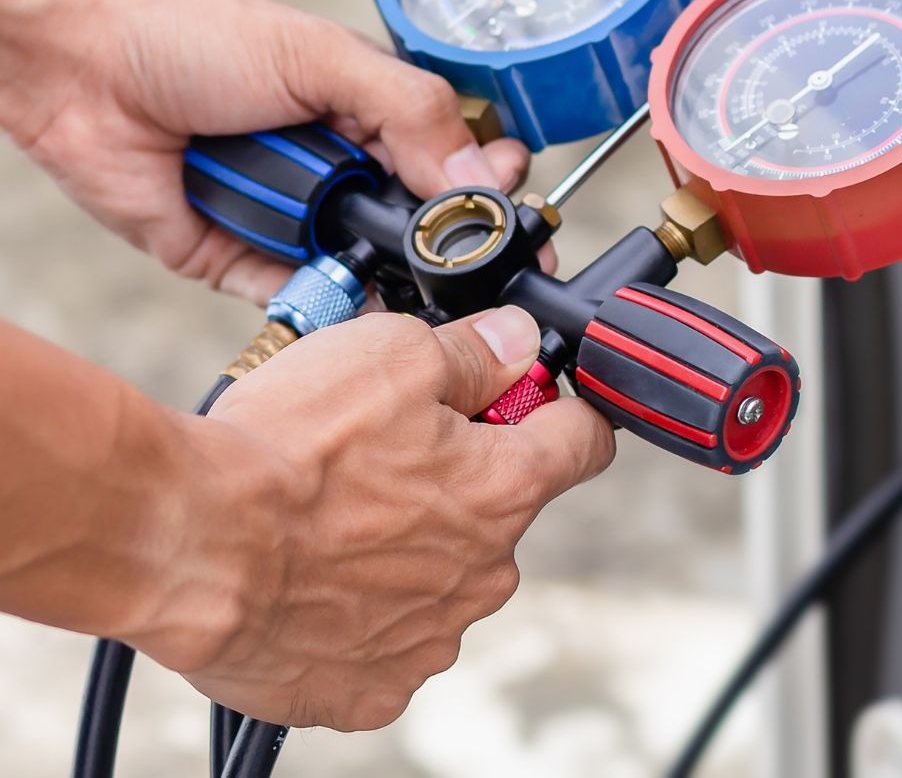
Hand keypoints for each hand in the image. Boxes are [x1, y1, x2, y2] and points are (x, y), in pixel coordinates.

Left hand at [0, 0, 528, 303]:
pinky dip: (330, 306)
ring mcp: (299, 220)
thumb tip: (484, 173)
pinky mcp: (246, 263)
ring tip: (422, 286)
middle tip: (480, 264)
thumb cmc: (191, 37)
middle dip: (453, 248)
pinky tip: (359, 306)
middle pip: (425, 227)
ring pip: (372, 270)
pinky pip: (305, 299)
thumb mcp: (321, 56)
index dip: (493, 190)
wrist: (79, 69)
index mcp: (375, 113)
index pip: (460, 160)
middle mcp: (344, 171)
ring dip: (394, 280)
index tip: (519, 216)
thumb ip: (410, 111)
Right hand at [128, 307, 614, 731]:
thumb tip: (519, 341)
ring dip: (401, 551)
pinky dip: (353, 617)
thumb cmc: (286, 450)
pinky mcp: (371, 691)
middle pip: (498, 512)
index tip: (527, 399)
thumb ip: (474, 351)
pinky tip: (307, 583)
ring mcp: (431, 639)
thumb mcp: (393, 353)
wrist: (187, 544)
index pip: (583, 442)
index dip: (557, 410)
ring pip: (438, 580)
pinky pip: (382, 646)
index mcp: (506, 488)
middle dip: (454, 481)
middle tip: (377, 457)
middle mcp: (486, 572)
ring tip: (324, 520)